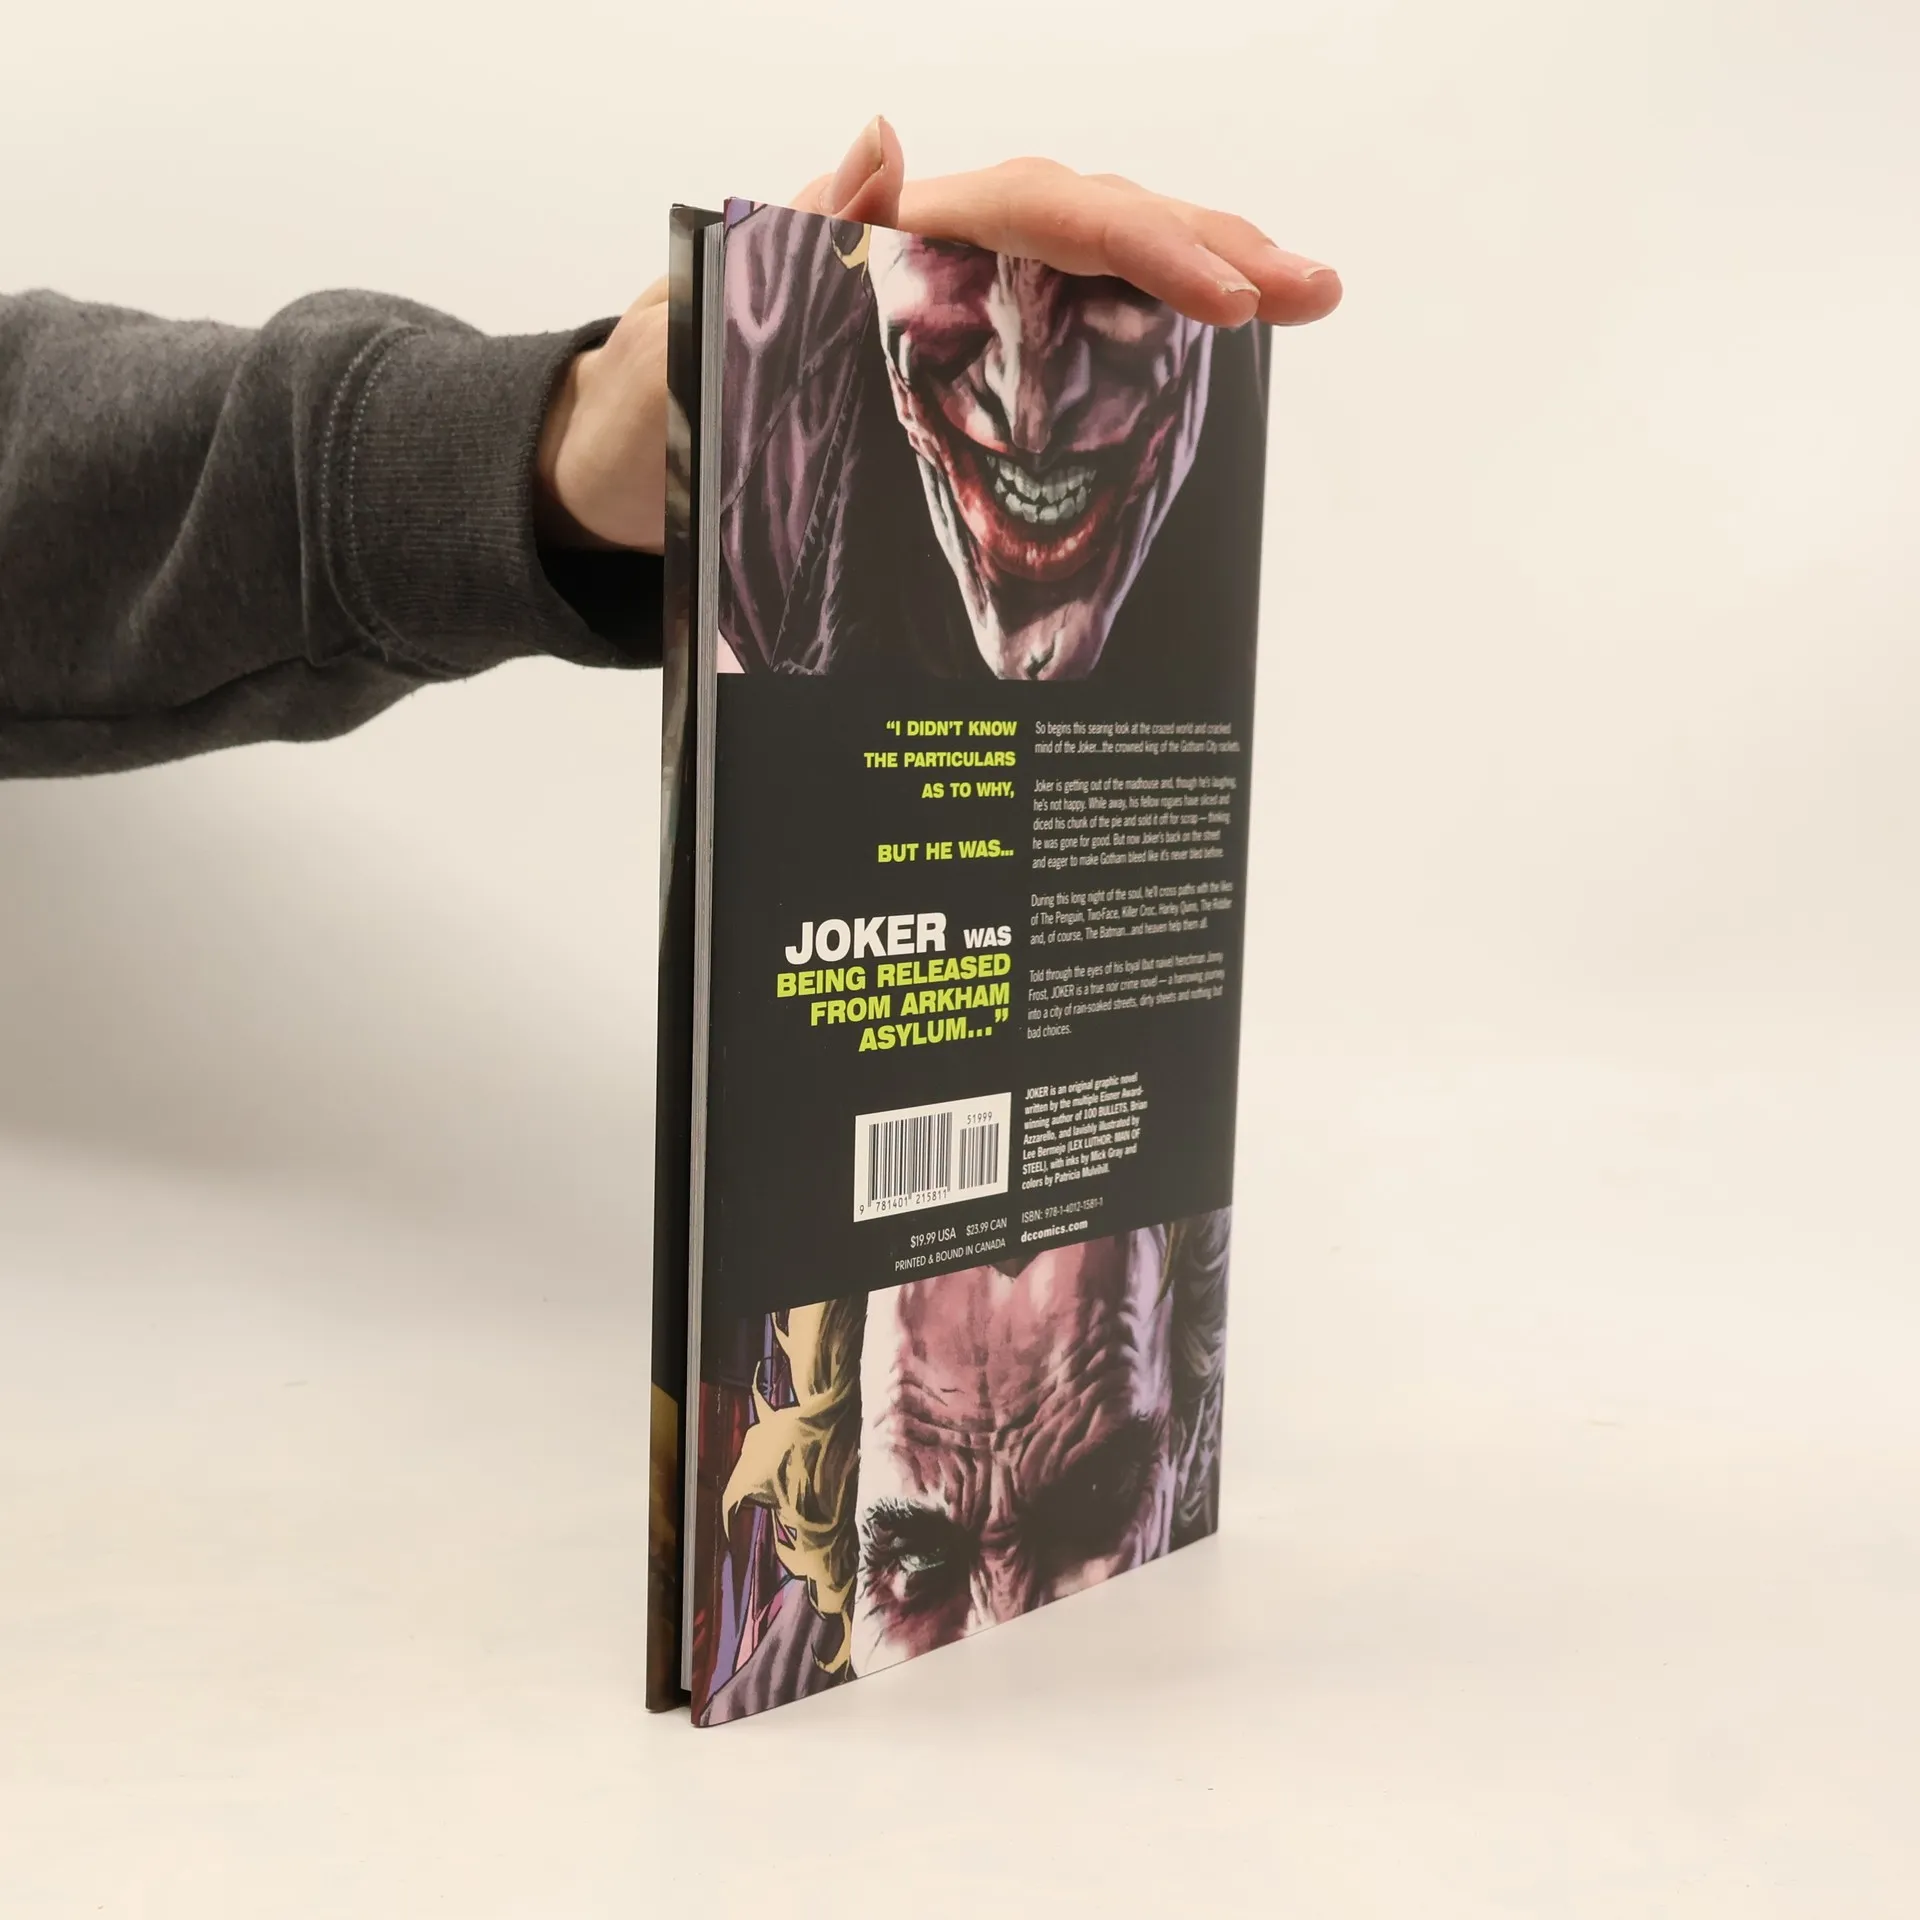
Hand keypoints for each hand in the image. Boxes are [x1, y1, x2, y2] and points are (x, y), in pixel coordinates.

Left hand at [535, 120, 1341, 553]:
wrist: (617, 483)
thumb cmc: (650, 408)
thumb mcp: (698, 319)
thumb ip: (795, 234)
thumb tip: (882, 137)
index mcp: (891, 240)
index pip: (1041, 216)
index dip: (1140, 248)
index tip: (1225, 298)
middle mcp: (935, 264)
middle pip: (1094, 226)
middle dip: (1210, 246)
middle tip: (1313, 285)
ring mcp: (953, 319)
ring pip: (1095, 275)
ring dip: (1201, 278)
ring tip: (1295, 296)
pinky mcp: (957, 380)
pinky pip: (1066, 344)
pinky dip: (1144, 342)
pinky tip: (1211, 352)